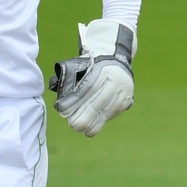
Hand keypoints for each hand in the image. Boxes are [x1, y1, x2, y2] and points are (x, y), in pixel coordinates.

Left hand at [49, 19, 136, 136]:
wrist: (117, 57)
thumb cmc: (92, 62)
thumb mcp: (81, 63)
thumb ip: (71, 76)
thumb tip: (58, 90)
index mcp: (102, 69)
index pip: (86, 88)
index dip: (74, 101)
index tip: (62, 110)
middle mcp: (115, 80)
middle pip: (98, 101)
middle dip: (84, 115)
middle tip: (72, 125)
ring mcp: (124, 91)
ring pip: (107, 110)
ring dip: (94, 122)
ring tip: (82, 130)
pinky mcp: (127, 100)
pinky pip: (113, 113)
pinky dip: (102, 121)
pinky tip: (92, 128)